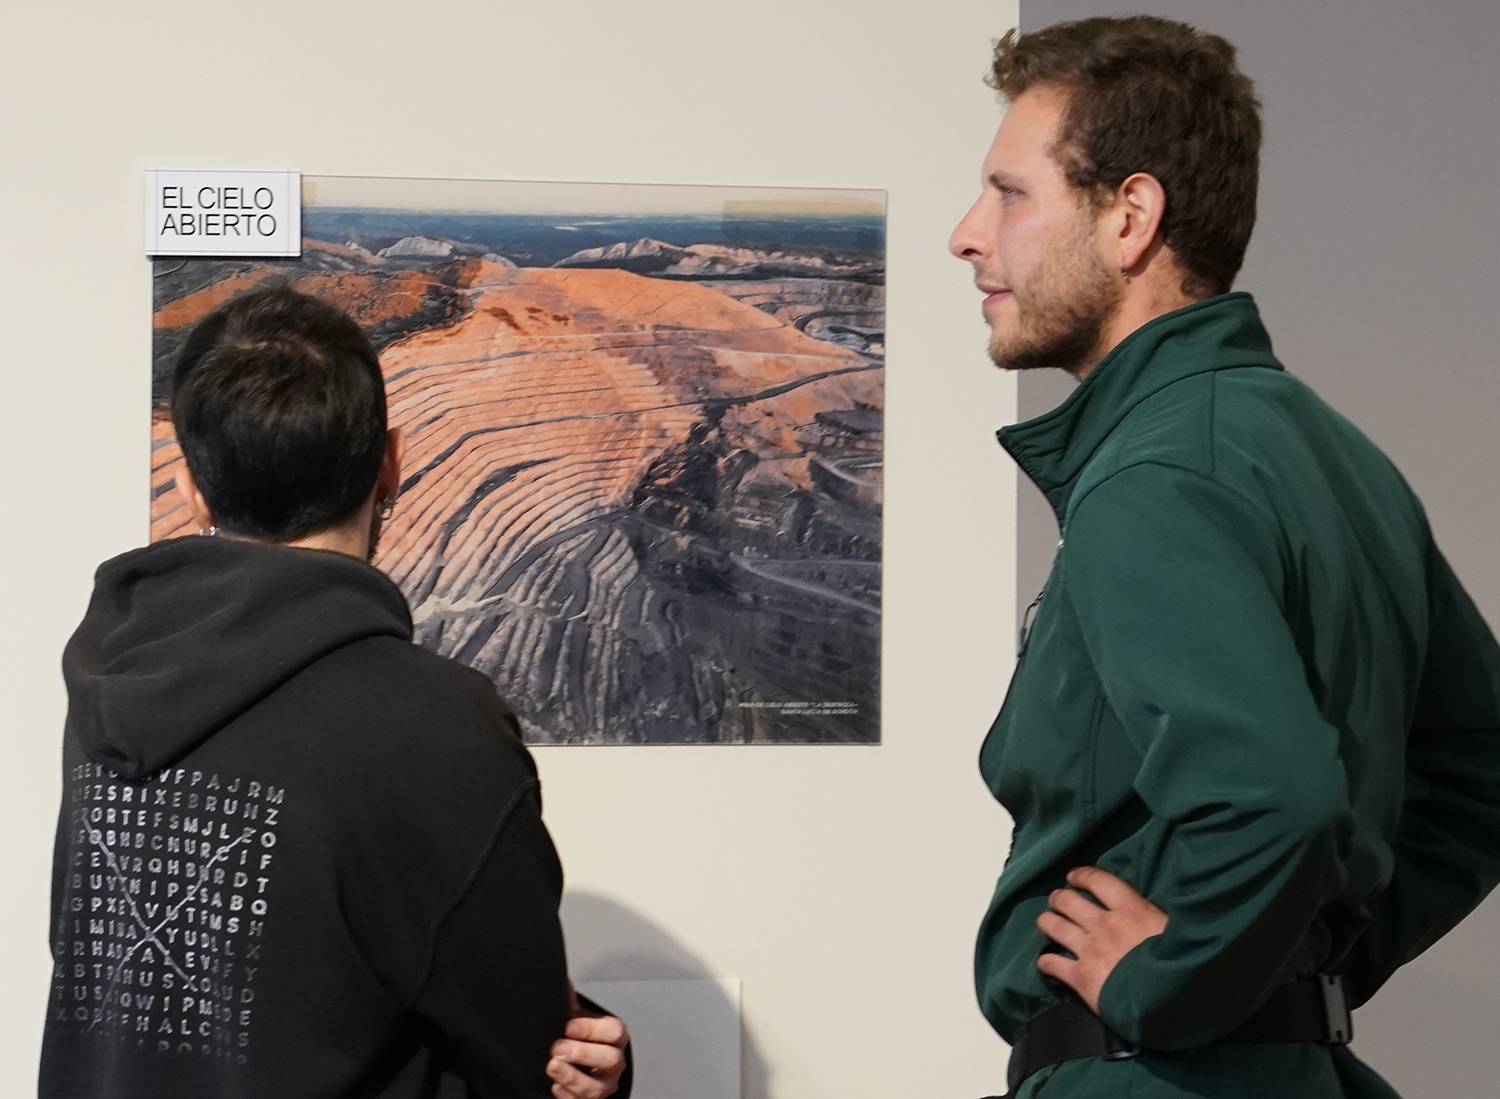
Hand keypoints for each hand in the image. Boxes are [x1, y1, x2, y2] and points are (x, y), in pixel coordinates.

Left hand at [548, 983, 628, 1098]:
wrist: (585, 1063)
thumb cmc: (585, 1039)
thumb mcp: (580, 1019)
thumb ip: (571, 1004)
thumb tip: (562, 982)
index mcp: (615, 1037)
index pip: (614, 1032)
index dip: (590, 1029)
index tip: (567, 1026)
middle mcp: (615, 1062)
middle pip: (610, 1059)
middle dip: (582, 1054)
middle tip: (557, 1049)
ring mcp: (605, 1085)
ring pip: (596, 1087)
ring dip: (572, 1077)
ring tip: (551, 1067)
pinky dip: (567, 1096)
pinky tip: (555, 1087)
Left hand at [1035, 866, 1167, 1012]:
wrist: (1170, 1001)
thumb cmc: (1183, 964)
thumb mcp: (1175, 930)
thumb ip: (1155, 918)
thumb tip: (1153, 913)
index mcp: (1130, 909)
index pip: (1099, 881)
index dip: (1082, 875)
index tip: (1073, 876)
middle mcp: (1103, 924)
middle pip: (1069, 901)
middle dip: (1059, 898)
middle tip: (1058, 901)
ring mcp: (1089, 950)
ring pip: (1054, 926)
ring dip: (1047, 921)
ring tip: (1046, 922)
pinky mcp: (1080, 977)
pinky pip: (1052, 964)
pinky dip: (1045, 961)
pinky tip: (1046, 962)